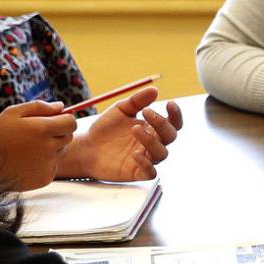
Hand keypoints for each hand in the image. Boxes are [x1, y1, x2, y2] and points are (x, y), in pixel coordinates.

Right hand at [0, 101, 75, 189]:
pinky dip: (45, 163)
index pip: (71, 123)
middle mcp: (49, 148)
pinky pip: (53, 166)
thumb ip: (39, 107)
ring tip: (29, 148)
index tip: (55, 121)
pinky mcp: (46, 178)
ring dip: (52, 148)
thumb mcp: (12, 113)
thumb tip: (62, 107)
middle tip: (38, 134)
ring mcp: (48, 165)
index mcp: (43, 129)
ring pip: (61, 152)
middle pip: (68, 137)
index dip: (65, 120)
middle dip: (58, 133)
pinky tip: (27, 161)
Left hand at [59, 87, 181, 180]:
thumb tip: (155, 90)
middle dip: (162, 123)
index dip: (176, 114)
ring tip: (134, 129)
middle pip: (170, 136)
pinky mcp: (137, 173)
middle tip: (146, 112)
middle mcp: (153, 144)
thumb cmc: (106, 129)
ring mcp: (147, 159)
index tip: (169, 103)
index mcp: (152, 128)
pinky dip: (146, 164)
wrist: (87, 147)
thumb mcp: (120, 109)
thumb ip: (137, 100)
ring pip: (162, 153)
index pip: (173, 123)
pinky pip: (150, 172)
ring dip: (152, 141)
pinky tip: (135, 155)